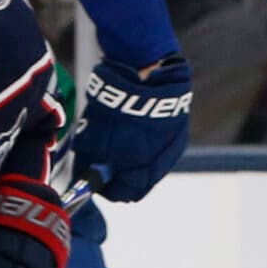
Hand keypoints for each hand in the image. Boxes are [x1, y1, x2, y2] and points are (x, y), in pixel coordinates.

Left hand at [74, 51, 191, 201]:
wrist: (144, 72)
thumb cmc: (113, 108)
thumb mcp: (91, 139)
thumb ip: (89, 165)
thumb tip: (86, 177)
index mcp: (140, 172)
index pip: (122, 194)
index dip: (106, 188)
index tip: (95, 177)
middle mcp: (161, 165)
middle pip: (139, 182)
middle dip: (122, 174)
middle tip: (106, 160)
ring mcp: (173, 149)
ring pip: (152, 165)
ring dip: (136, 159)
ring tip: (122, 138)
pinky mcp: (180, 132)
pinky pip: (162, 148)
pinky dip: (149, 145)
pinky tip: (137, 129)